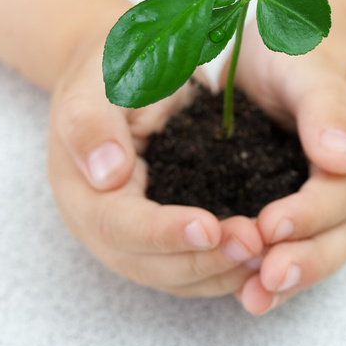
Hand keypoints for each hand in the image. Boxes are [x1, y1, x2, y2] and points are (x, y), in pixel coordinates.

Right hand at [46, 24, 263, 296]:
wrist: (122, 72)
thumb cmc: (110, 69)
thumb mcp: (96, 80)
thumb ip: (92, 121)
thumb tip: (104, 174)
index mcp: (79, 189)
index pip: (117, 226)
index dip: (162, 233)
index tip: (208, 227)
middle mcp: (102, 224)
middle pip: (147, 264)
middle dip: (202, 260)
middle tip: (254, 242)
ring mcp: (131, 236)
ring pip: (173, 275)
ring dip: (219, 270)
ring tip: (266, 251)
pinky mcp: (162, 235)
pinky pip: (191, 267)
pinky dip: (225, 268)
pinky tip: (262, 256)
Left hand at [228, 10, 345, 313]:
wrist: (285, 37)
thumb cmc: (297, 38)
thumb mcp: (308, 56)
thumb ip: (325, 103)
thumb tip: (342, 159)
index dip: (314, 211)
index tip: (273, 226)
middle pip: (344, 229)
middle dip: (307, 259)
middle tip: (266, 280)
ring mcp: (331, 192)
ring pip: (323, 245)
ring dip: (291, 277)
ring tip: (254, 299)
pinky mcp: (298, 200)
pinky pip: (294, 241)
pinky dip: (273, 266)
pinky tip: (246, 290)